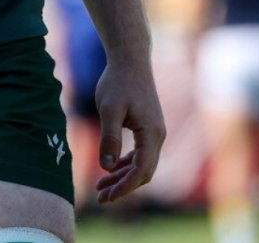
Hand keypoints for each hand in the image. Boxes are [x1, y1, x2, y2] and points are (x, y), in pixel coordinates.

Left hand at [93, 58, 165, 203]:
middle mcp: (157, 136)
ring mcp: (154, 133)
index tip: (107, 197)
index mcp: (151, 134)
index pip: (141, 171)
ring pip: (141, 165)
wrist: (130, 60)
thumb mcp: (109, 110)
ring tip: (100, 188)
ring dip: (122, 177)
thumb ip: (109, 138)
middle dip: (123, 187)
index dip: (125, 187)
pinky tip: (110, 170)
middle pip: (143, 172)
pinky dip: (126, 164)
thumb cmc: (118, 82)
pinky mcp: (147, 128)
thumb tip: (107, 168)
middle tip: (100, 198)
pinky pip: (140, 154)